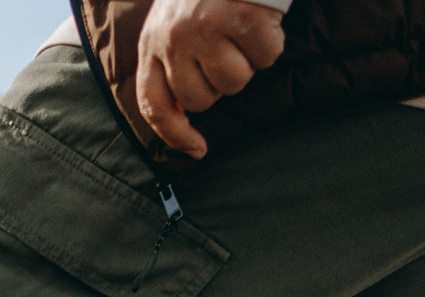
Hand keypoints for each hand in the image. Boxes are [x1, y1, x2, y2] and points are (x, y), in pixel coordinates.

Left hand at [135, 0, 285, 157]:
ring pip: (236, 82)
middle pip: (203, 100)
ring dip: (248, 62)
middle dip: (221, 82)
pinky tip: (262, 22)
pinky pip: (267, 57)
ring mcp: (205, 28)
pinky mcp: (239, 17)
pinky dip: (272, 43)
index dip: (175, 134)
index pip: (155, 105)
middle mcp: (173, 40)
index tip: (198, 151)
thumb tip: (186, 116)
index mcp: (152, 45)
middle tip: (227, 49)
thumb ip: (171, 66)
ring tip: (241, 31)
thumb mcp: (171, 26)